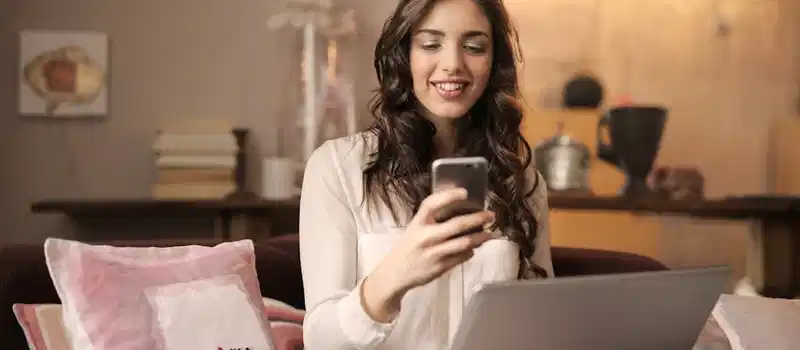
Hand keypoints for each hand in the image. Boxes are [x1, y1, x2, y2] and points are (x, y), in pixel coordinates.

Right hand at [361, 188, 493, 321]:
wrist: (395, 273)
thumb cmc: (409, 246)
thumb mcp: (415, 228)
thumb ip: (432, 220)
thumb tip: (462, 210)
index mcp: (418, 223)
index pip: (432, 204)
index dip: (448, 196)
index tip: (465, 192)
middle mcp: (425, 237)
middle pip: (456, 225)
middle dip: (477, 219)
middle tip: (491, 215)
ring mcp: (433, 253)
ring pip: (463, 243)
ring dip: (479, 237)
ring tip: (489, 234)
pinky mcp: (440, 267)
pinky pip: (461, 257)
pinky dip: (471, 251)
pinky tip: (474, 248)